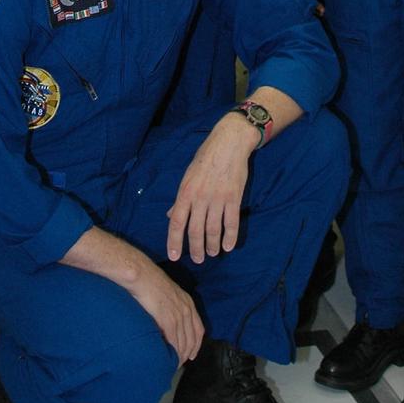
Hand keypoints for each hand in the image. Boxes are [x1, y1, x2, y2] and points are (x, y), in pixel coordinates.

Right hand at [129, 257, 204, 363]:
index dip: (196, 344)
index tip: (191, 354)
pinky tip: (168, 358)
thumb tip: (168, 321)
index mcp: (188, 302)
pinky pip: (174, 341)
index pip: (198, 329)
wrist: (142, 275)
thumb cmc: (150, 282)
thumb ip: (172, 307)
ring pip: (184, 342)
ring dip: (180, 356)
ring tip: (172, 364)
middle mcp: (187, 309)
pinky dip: (173, 352)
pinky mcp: (168, 319)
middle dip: (188, 353)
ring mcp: (179, 315)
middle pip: (192, 338)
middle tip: (180, 363)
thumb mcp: (168, 293)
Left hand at [166, 115, 256, 263]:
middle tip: (198, 259)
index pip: (176, 221)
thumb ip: (180, 198)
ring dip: (212, 245)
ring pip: (213, 229)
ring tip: (213, 253)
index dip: (174, 241)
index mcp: (186, 191)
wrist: (229, 143)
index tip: (174, 255)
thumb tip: (170, 215)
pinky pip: (231, 223)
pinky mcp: (234, 198)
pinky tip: (229, 246)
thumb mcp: (188, 175)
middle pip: (195, 230)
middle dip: (196, 248)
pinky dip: (230, 237)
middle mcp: (200, 197)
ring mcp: (217, 198)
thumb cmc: (206, 157)